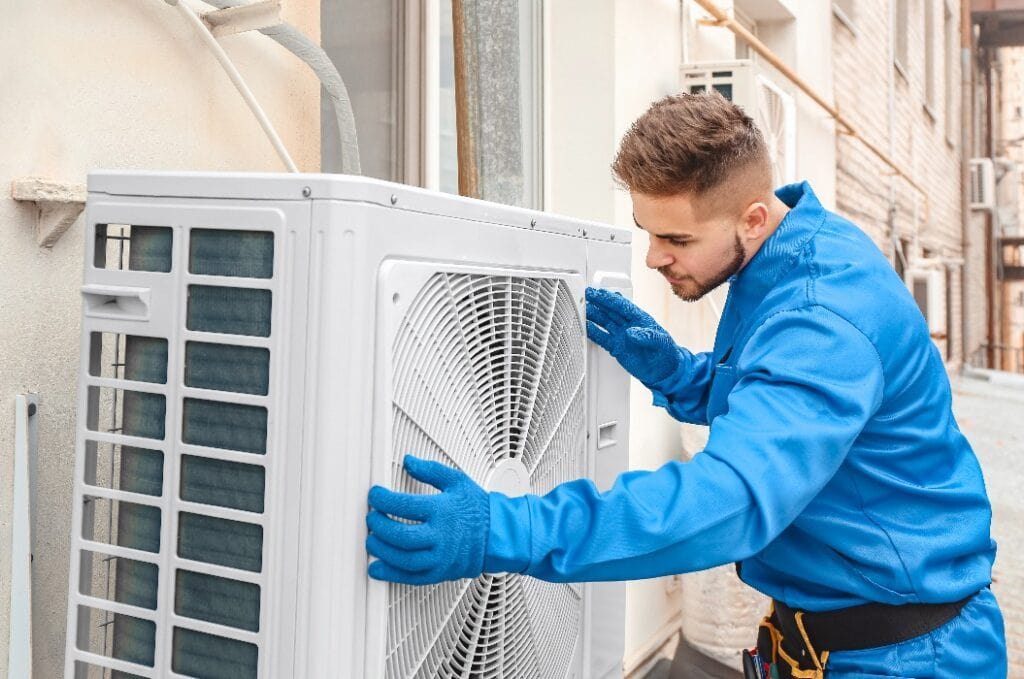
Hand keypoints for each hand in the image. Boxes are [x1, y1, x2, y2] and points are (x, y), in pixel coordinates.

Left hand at [366, 455, 488, 584]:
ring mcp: (441, 557)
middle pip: (400, 535)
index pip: (403, 505)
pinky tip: (378, 568)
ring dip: (381, 551)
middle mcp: (441, 536)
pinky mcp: (440, 573)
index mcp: (443, 511)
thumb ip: (430, 470)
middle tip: (372, 518)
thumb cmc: (479, 509)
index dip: (382, 500)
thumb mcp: (457, 481)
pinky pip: (411, 578)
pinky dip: (391, 574)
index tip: (375, 496)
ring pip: (403, 559)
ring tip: (372, 541)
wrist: (499, 535)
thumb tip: (409, 461)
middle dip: (379, 527)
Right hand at [586, 286, 680, 386]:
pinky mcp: (617, 347)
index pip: (622, 306)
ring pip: (604, 322)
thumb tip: (630, 332)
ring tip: (582, 309)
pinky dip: (594, 332)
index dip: (610, 299)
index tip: (599, 293)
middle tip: (585, 295)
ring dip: (593, 315)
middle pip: (610, 311)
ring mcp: (621, 336)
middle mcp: (628, 325)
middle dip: (598, 302)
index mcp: (640, 319)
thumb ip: (646, 336)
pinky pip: (602, 338)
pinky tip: (586, 327)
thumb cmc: (666, 353)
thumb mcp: (660, 342)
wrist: (664, 371)